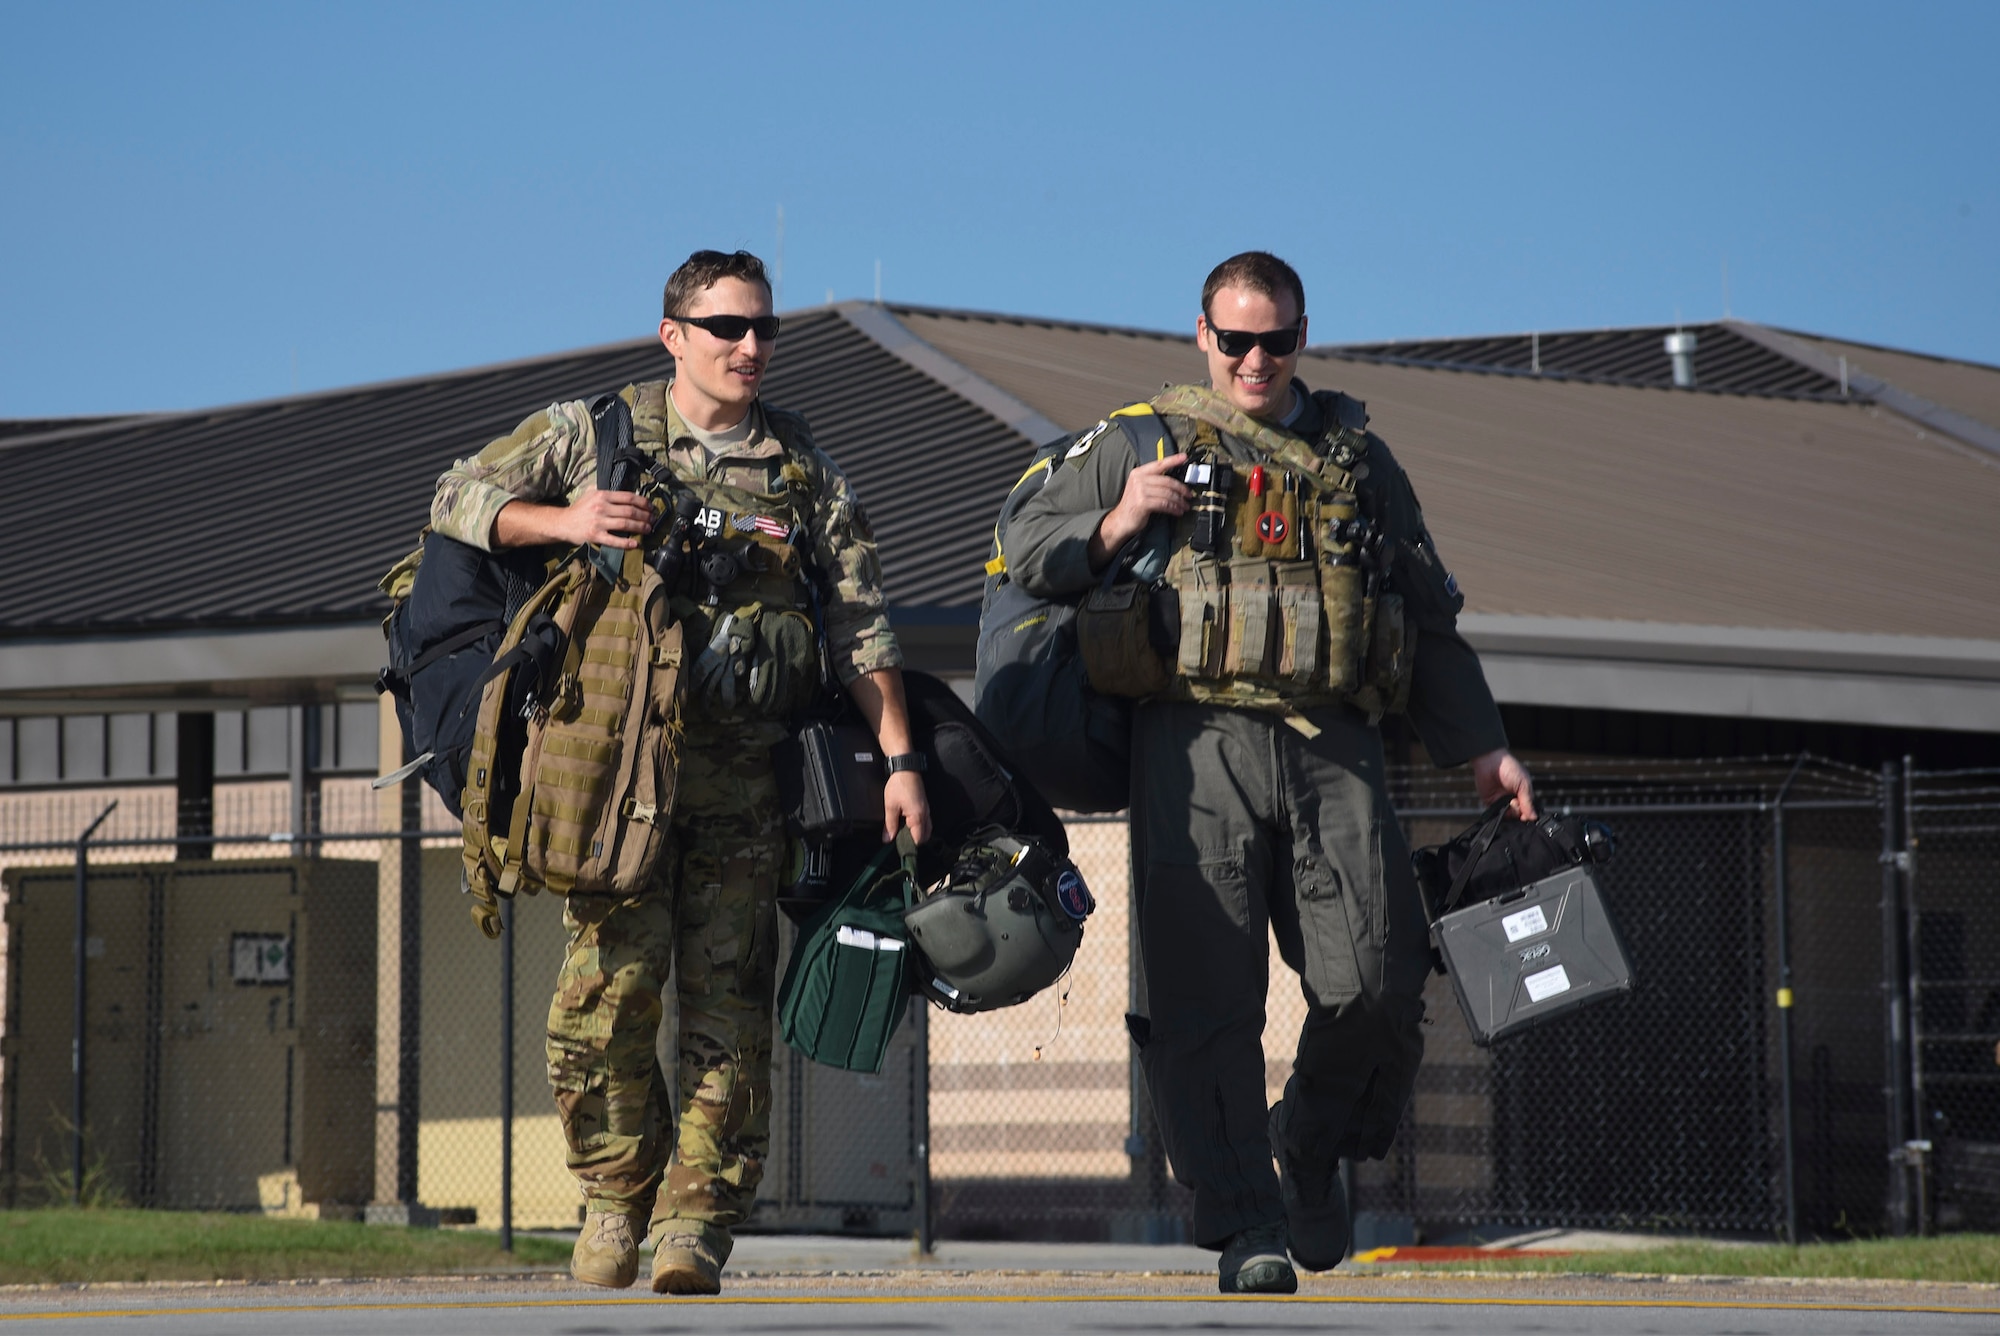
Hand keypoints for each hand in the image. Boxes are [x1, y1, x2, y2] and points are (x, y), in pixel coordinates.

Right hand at [493, 490, 653, 548]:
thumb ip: (605, 491)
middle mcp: (601, 507)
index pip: (628, 497)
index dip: (642, 502)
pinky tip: (635, 544)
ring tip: (648, 529)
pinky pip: (614, 540)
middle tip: (653, 519)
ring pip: (625, 524)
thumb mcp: (590, 493)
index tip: (651, 507)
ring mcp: (599, 522)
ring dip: (640, 527)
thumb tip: (623, 491)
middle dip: (645, 515)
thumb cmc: (579, 509)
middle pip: (630, 511)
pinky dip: (626, 543)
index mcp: (602, 495)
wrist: (562, 523)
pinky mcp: (595, 536)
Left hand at [884, 771, 930, 844]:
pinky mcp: (924, 805)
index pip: (919, 839)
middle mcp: (925, 814)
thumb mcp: (890, 806)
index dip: (910, 845)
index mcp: (918, 817)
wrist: (906, 768)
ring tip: (904, 833)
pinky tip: (908, 823)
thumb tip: (888, 838)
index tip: (901, 846)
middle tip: (902, 841)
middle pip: (925, 836)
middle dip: (915, 840)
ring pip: (926, 828)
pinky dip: (919, 825)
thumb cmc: (899, 784)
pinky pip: (925, 820)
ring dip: (917, 833)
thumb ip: (890, 824)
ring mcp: (926, 809)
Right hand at [1094, 452, 1190, 557]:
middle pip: (1167, 481)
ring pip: (1167, 493)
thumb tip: (1174, 482)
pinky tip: (1177, 511)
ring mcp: (1140, 491)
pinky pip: (1164, 504)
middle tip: (1189, 495)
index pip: (1159, 464)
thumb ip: (1153, 481)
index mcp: (1139, 473)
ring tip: (1184, 506)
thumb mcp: (1140, 488)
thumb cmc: (1134, 505)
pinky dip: (1173, 508)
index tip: (1184, 457)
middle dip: (1181, 489)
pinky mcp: (1143, 503)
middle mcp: (1139, 479)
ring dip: (1179, 501)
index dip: (1173, 460)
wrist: (1121, 520)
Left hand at [1472, 748, 1536, 820]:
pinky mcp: (1491, 802)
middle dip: (1519, 812)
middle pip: (1518, 815)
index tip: (1526, 815)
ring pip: (1508, 816)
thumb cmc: (1509, 768)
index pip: (1528, 810)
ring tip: (1510, 802)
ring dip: (1510, 812)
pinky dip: (1499, 813)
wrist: (1490, 761)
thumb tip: (1534, 817)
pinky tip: (1502, 806)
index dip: (1528, 814)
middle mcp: (1513, 799)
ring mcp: (1502, 801)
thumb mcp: (1523, 784)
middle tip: (1516, 802)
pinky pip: (1496, 813)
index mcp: (1523, 794)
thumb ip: (1528, 801)